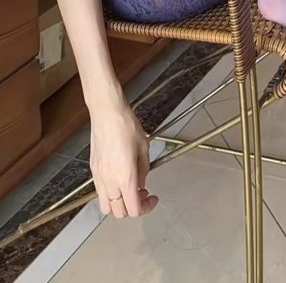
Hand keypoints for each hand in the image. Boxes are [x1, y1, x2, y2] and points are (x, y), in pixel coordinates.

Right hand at [89, 99, 158, 218]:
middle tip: (143, 194)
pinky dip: (110, 195)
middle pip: (119, 213)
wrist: (107, 113)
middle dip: (133, 208)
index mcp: (125, 178)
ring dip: (119, 205)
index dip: (146, 208)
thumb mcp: (144, 148)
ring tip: (129, 191)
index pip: (134, 209)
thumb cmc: (125, 125)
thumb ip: (144, 170)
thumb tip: (141, 183)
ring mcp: (99, 177)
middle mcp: (109, 182)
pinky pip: (100, 192)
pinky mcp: (93, 170)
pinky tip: (119, 181)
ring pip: (106, 207)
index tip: (153, 199)